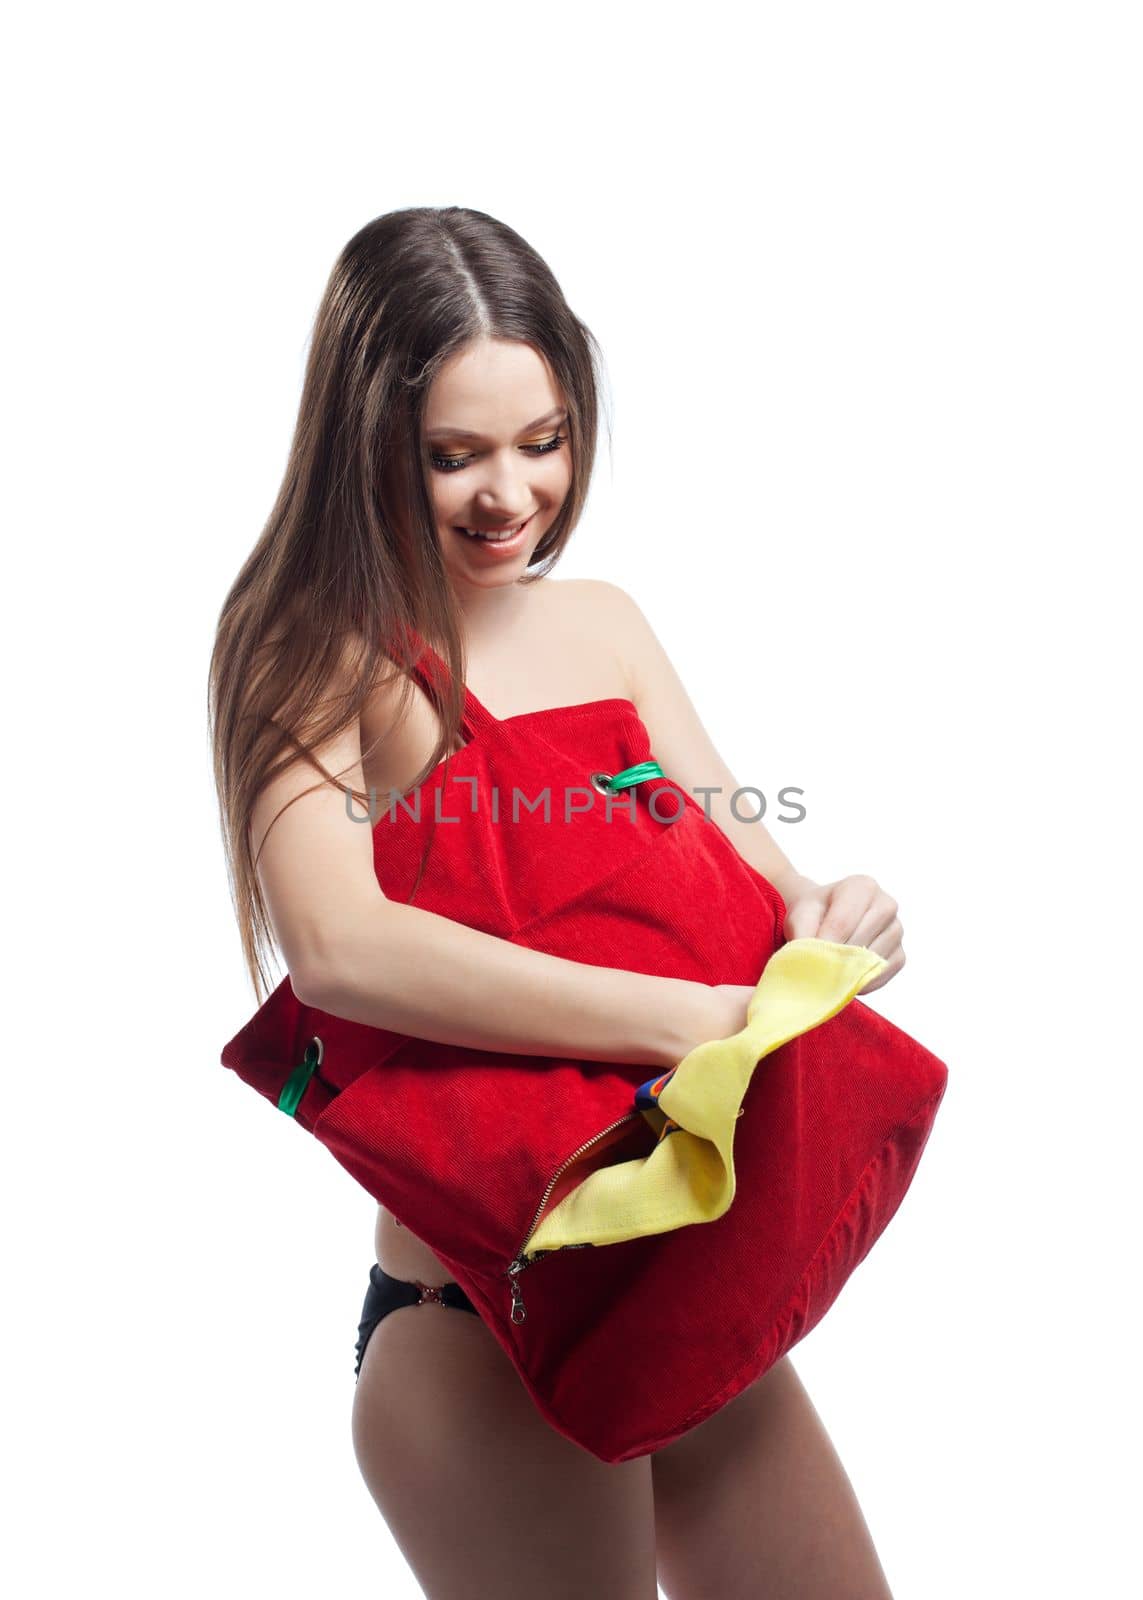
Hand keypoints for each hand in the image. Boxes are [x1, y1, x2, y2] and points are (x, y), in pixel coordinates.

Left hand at [780, 873, 904, 994]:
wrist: (826, 917)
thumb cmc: (815, 912)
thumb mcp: (801, 914)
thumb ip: (802, 932)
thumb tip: (810, 960)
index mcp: (863, 886)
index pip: (843, 922)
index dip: (824, 945)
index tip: (810, 960)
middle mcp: (886, 905)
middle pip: (859, 941)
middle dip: (835, 960)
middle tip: (816, 971)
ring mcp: (896, 930)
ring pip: (872, 960)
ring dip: (849, 972)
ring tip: (829, 972)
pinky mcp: (899, 954)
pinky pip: (882, 974)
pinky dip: (862, 982)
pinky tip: (846, 979)